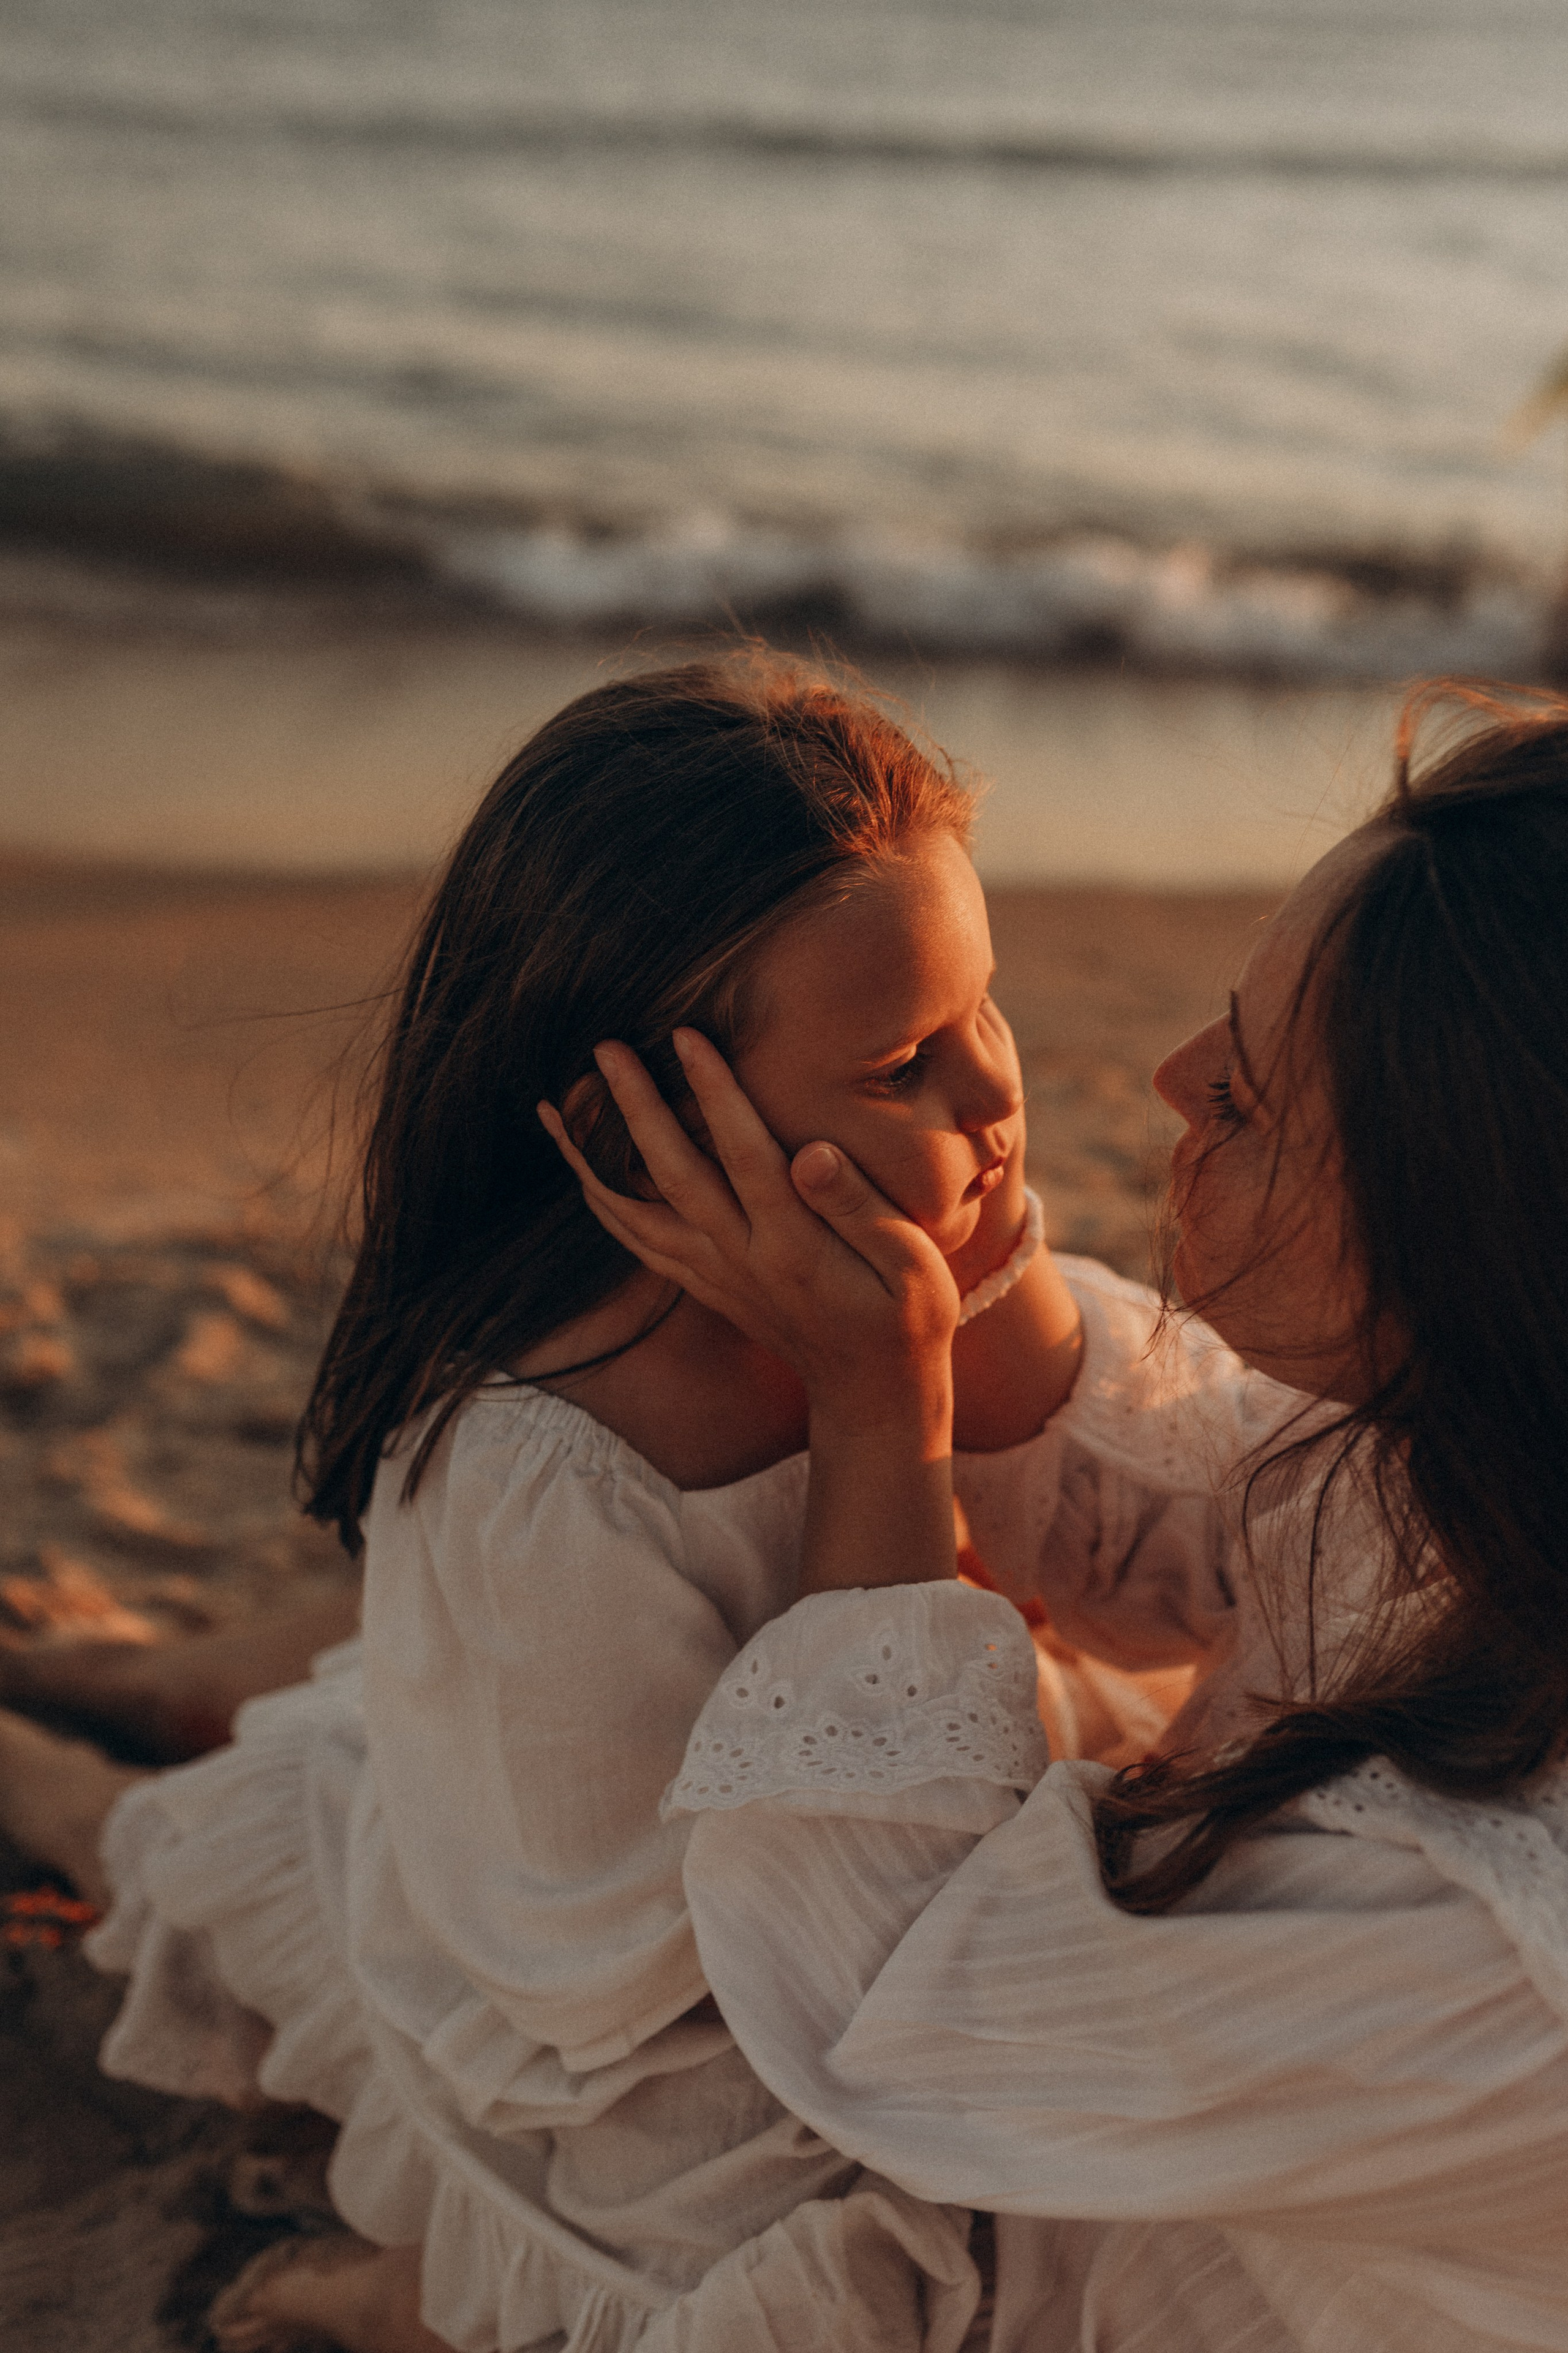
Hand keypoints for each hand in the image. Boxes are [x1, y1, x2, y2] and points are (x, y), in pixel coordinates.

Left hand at [538, 1029, 959, 1429]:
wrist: (871, 1387)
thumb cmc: (906, 1313)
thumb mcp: (910, 1262)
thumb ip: (859, 1206)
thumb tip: (811, 1152)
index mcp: (794, 1244)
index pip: (745, 1155)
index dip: (715, 1092)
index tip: (686, 1035)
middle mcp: (741, 1258)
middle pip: (671, 1175)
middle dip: (634, 1107)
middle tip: (605, 1048)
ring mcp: (714, 1274)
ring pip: (634, 1212)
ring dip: (591, 1157)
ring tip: (555, 1105)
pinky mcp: (703, 1284)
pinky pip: (636, 1240)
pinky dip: (602, 1201)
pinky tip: (581, 1167)